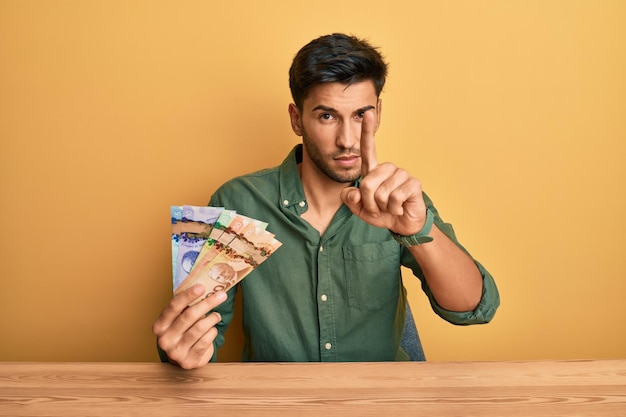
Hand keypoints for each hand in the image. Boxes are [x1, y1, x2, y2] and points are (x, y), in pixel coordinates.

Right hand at [152, 284, 226, 368]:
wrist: (184, 357)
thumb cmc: (183, 332)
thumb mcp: (178, 319)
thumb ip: (186, 307)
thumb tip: (204, 289)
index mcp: (159, 326)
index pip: (173, 306)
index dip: (188, 295)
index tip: (202, 287)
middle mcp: (165, 340)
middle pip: (189, 316)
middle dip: (207, 303)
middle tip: (221, 295)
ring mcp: (176, 352)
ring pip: (200, 328)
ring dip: (212, 318)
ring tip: (217, 315)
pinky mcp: (189, 360)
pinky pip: (206, 340)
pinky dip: (212, 332)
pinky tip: (212, 329)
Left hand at [340, 110, 427, 235]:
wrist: (403, 225)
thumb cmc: (383, 213)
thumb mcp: (360, 209)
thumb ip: (351, 200)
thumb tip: (353, 192)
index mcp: (374, 171)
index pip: (368, 149)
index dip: (367, 131)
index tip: (367, 112)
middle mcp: (388, 169)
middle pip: (367, 184)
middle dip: (369, 203)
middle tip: (378, 208)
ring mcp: (402, 174)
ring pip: (380, 193)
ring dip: (382, 207)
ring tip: (390, 207)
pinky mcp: (413, 183)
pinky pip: (394, 198)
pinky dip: (394, 209)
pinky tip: (400, 207)